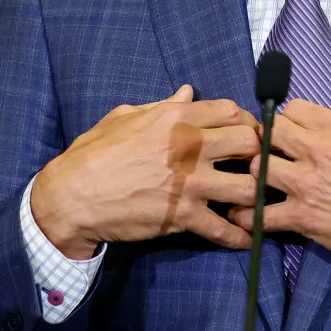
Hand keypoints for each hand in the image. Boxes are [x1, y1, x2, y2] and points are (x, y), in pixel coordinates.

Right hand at [29, 85, 261, 258]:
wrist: (71, 196)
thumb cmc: (93, 152)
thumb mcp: (125, 117)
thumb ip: (161, 106)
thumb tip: (187, 92)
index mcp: (176, 118)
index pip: (230, 111)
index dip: (245, 121)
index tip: (246, 134)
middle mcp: (189, 146)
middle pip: (250, 143)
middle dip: (258, 153)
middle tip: (256, 165)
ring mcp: (189, 182)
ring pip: (248, 186)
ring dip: (255, 194)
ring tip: (254, 200)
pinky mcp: (183, 215)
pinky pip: (223, 229)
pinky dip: (239, 237)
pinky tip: (246, 238)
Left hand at [229, 79, 330, 308]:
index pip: (292, 109)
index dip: (289, 120)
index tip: (291, 133)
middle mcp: (317, 150)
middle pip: (268, 132)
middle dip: (266, 141)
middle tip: (270, 154)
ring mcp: (306, 184)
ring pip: (258, 166)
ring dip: (256, 173)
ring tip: (258, 182)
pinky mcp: (301, 216)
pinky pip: (261, 213)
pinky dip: (249, 216)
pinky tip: (247, 217)